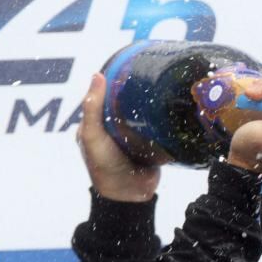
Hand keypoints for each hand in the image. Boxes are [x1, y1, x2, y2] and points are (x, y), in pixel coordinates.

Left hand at [77, 73, 159, 201]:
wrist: (129, 195)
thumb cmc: (105, 165)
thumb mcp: (93, 135)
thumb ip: (92, 108)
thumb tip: (98, 75)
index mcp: (94, 125)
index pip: (103, 97)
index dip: (112, 82)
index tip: (127, 66)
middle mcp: (112, 129)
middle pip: (123, 104)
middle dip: (133, 91)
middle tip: (149, 73)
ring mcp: (131, 136)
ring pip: (139, 113)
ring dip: (148, 103)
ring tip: (162, 85)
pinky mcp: (148, 143)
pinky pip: (154, 126)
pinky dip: (159, 117)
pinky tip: (169, 104)